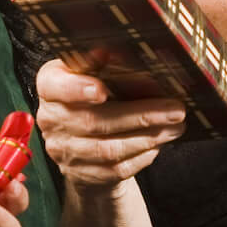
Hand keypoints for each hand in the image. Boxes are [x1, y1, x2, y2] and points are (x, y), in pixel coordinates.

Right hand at [35, 56, 185, 188]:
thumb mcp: (94, 71)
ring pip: (108, 149)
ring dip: (148, 138)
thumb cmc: (94, 95)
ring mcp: (64, 151)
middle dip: (140, 116)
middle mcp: (51, 119)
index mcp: (51, 87)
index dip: (76, 89)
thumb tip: (122, 52)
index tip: (102, 90)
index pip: (55, 86)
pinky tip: (160, 143)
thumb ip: (104, 62)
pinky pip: (116, 169)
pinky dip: (143, 156)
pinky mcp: (81, 174)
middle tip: (175, 109)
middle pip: (93, 121)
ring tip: (176, 126)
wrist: (84, 140)